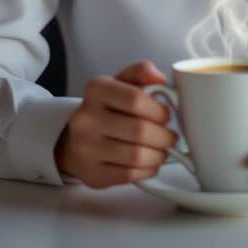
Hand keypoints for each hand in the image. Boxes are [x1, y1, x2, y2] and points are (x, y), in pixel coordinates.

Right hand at [55, 59, 178, 188]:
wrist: (76, 137)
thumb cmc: (107, 108)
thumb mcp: (121, 82)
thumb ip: (141, 72)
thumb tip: (160, 78)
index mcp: (96, 89)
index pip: (135, 99)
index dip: (158, 110)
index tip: (167, 115)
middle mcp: (86, 118)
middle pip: (139, 130)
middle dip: (164, 136)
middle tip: (171, 137)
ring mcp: (85, 148)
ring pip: (136, 156)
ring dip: (158, 155)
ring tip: (163, 150)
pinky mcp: (91, 173)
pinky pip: (129, 175)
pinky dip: (147, 170)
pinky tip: (150, 163)